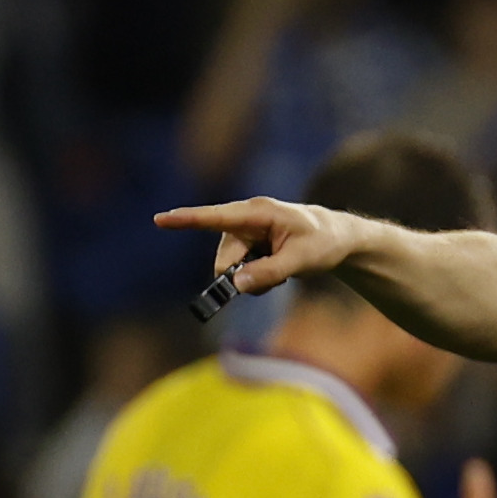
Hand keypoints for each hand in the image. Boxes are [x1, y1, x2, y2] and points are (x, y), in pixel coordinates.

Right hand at [154, 196, 372, 299]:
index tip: (161, 219)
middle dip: (241, 277)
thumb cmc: (322, 242)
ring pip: (231, 268)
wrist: (336, 239)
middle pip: (225, 259)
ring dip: (250, 278)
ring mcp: (245, 232)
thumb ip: (269, 272)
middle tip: (274, 282)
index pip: (216, 217)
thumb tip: (236, 284)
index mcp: (258, 213)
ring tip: (280, 273)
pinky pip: (239, 270)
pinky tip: (274, 270)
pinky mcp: (247, 245)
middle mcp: (246, 219)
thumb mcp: (301, 261)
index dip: (187, 219)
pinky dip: (254, 277)